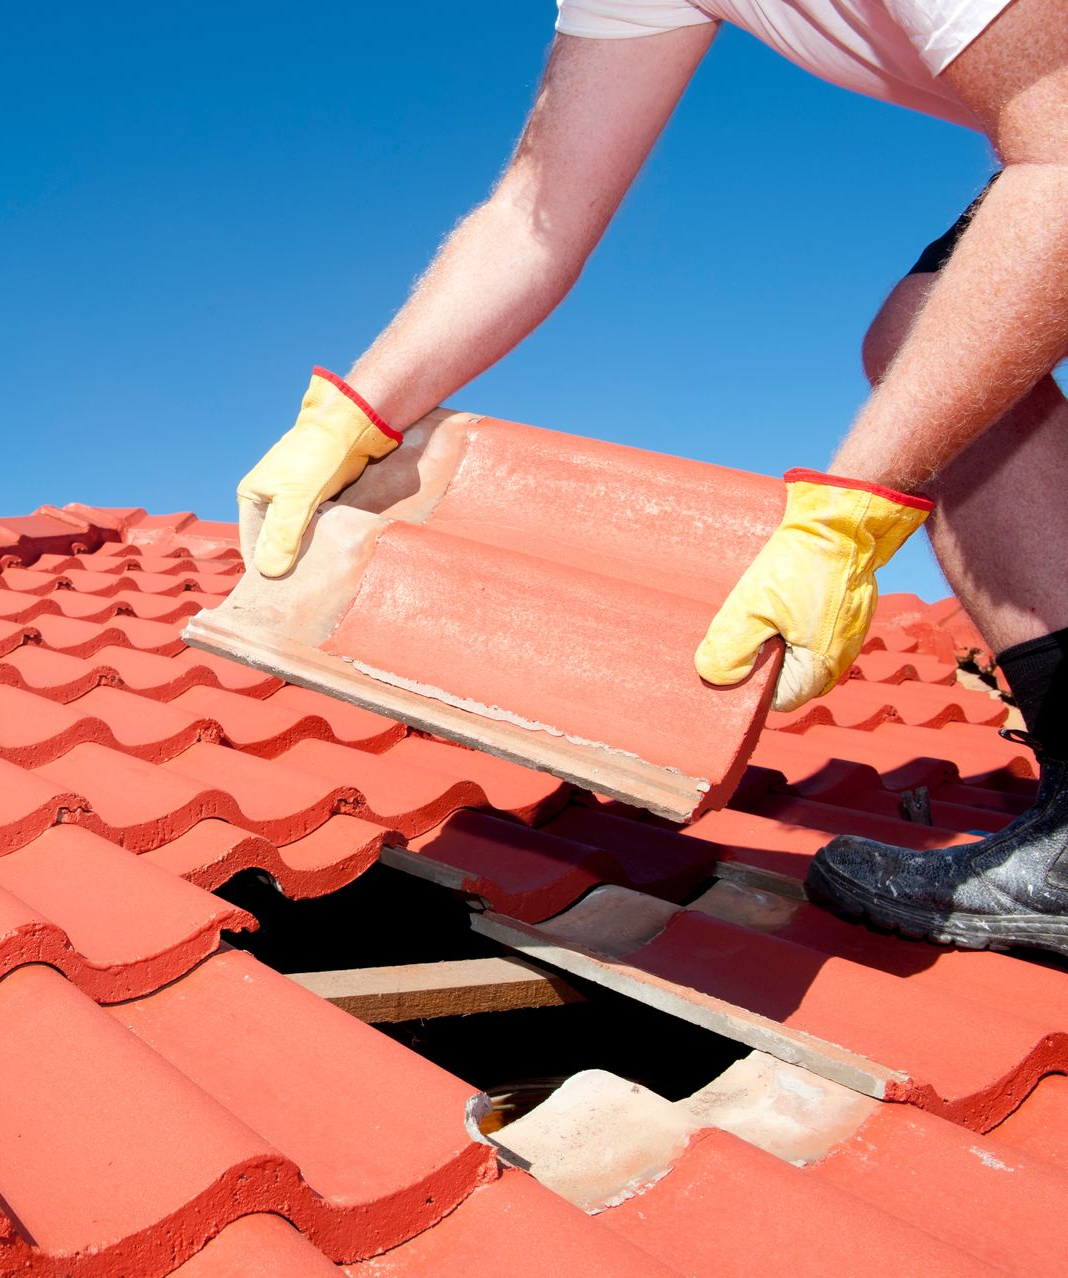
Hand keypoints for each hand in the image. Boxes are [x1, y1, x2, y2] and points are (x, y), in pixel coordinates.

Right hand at [237, 367, 401, 576]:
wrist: (351, 426)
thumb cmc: (317, 457)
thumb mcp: (296, 498)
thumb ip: (282, 535)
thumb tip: (268, 572)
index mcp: (253, 497)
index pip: (252, 545)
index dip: (264, 570)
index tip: (280, 597)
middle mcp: (269, 500)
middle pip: (274, 544)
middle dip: (286, 566)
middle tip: (302, 594)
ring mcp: (294, 501)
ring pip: (296, 539)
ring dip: (305, 557)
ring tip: (316, 583)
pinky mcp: (317, 501)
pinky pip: (314, 530)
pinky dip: (320, 544)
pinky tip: (329, 562)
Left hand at [694, 469, 932, 710]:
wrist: (844, 519)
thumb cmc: (803, 563)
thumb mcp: (754, 605)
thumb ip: (731, 646)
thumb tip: (714, 676)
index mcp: (820, 667)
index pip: (777, 700)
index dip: (750, 684)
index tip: (729, 658)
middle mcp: (838, 658)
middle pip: (787, 676)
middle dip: (760, 658)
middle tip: (737, 628)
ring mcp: (845, 635)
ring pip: (798, 650)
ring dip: (774, 636)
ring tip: (755, 609)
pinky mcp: (845, 612)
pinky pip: (810, 628)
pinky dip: (790, 619)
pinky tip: (775, 597)